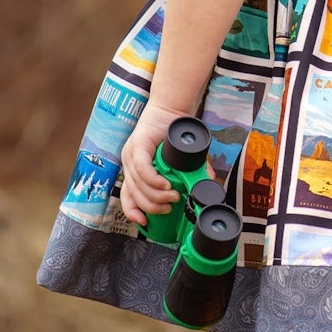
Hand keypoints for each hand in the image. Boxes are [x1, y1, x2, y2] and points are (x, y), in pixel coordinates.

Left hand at [119, 103, 186, 225]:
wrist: (172, 108)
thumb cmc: (174, 132)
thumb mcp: (181, 160)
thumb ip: (191, 174)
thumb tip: (204, 188)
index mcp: (134, 169)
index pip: (127, 196)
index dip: (133, 212)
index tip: (145, 223)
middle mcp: (129, 162)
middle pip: (135, 194)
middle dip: (153, 206)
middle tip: (171, 206)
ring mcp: (131, 153)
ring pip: (138, 184)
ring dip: (156, 194)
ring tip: (173, 196)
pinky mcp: (138, 144)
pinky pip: (142, 168)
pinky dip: (153, 180)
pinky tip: (164, 184)